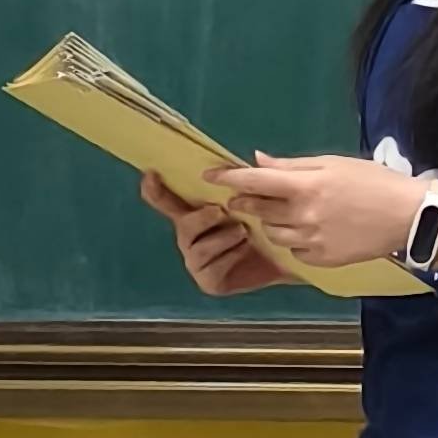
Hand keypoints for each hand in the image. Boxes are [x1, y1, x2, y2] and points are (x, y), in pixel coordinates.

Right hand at [138, 169, 292, 295]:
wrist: (286, 261)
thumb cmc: (266, 227)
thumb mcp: (260, 202)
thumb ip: (253, 182)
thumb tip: (255, 156)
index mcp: (196, 214)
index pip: (168, 201)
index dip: (156, 190)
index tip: (151, 174)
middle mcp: (191, 237)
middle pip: (183, 225)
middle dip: (201, 218)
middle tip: (222, 211)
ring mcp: (197, 261)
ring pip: (198, 248)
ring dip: (222, 238)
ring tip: (244, 232)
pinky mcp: (209, 282)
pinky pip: (213, 269)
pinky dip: (230, 257)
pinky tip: (245, 250)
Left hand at [214, 153, 420, 272]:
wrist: (409, 217)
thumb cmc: (373, 181)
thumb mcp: (333, 164)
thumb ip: (292, 165)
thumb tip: (258, 161)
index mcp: (305, 187)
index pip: (254, 181)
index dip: (228, 177)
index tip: (210, 176)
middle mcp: (303, 216)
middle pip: (258, 209)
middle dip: (248, 200)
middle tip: (249, 194)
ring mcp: (311, 241)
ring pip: (272, 232)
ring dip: (272, 221)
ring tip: (291, 211)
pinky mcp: (321, 260)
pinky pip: (294, 250)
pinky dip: (294, 239)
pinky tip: (311, 229)